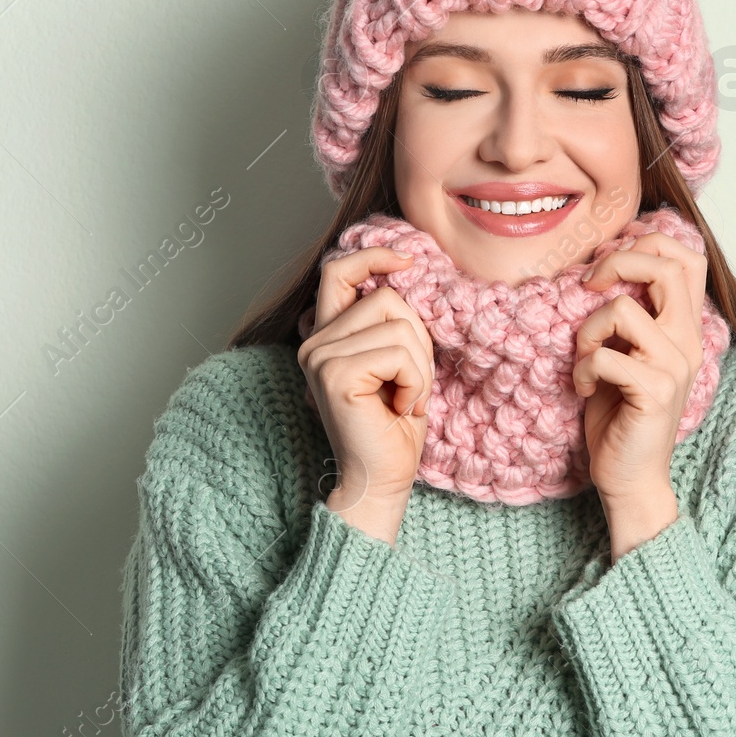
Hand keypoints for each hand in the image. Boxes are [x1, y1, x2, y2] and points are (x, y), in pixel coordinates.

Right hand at [297, 246, 432, 538]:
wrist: (382, 479)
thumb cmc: (395, 425)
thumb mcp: (397, 361)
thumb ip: (389, 322)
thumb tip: (402, 272)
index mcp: (326, 336)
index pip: (338, 271)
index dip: (373, 257)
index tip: (408, 261)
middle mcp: (315, 342)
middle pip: (386, 297)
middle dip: (418, 337)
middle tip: (412, 381)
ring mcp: (321, 357)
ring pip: (399, 324)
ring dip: (420, 365)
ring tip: (406, 397)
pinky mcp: (336, 374)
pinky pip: (399, 353)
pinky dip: (415, 381)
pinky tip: (401, 407)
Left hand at [573, 231, 708, 507]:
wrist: (630, 477)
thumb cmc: (619, 414)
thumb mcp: (625, 353)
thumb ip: (628, 316)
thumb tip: (600, 268)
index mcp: (684, 327)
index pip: (688, 258)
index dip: (647, 244)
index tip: (606, 266)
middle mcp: (687, 341)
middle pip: (665, 266)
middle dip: (617, 262)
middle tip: (589, 285)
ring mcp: (674, 366)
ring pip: (623, 309)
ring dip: (588, 332)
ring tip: (584, 360)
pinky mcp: (655, 391)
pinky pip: (606, 356)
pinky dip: (583, 370)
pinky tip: (582, 389)